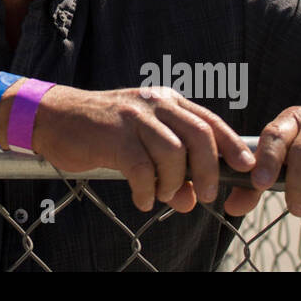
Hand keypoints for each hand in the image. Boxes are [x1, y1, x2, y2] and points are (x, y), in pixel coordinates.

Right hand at [33, 85, 255, 213]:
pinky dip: (147, 191)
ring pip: (174, 153)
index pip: (208, 121)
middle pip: (199, 135)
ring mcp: (133, 117)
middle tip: (206, 195)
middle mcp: (153, 103)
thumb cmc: (101, 132)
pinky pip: (142, 169)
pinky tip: (141, 199)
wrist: (54, 117)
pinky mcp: (113, 136)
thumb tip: (190, 199)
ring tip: (162, 196)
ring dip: (174, 183)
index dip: (231, 144)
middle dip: (209, 170)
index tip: (245, 167)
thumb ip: (169, 167)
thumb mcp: (140, 144)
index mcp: (165, 101)